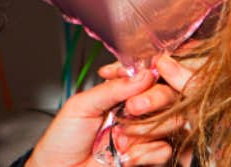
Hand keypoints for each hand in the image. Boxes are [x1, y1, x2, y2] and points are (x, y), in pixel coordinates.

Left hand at [26, 70, 172, 166]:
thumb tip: (143, 74)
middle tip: (132, 108)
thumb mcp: (81, 106)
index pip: (146, 77)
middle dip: (153, 100)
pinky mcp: (144, 156)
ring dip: (146, 129)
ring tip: (121, 138)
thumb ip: (112, 89)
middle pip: (165, 96)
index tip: (145, 78)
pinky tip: (126, 155)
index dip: (150, 77)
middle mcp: (133, 112)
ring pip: (169, 122)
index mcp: (118, 94)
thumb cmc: (62, 140)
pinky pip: (164, 149)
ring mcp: (140, 134)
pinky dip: (147, 153)